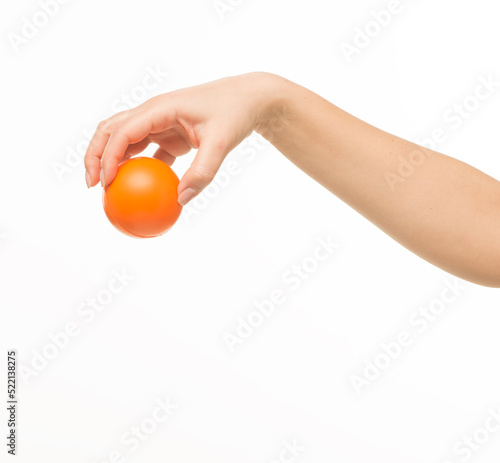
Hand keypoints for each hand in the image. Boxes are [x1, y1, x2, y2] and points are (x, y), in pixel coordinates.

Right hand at [84, 72, 277, 204]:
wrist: (248, 100)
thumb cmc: (234, 114)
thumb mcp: (222, 143)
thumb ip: (203, 172)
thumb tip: (181, 200)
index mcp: (160, 108)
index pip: (123, 131)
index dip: (109, 156)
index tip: (106, 183)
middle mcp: (153, 113)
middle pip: (111, 130)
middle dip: (95, 155)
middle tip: (92, 185)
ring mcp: (159, 123)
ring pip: (124, 140)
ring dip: (112, 162)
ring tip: (107, 190)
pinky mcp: (169, 134)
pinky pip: (146, 152)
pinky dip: (138, 169)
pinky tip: (138, 190)